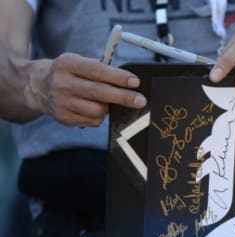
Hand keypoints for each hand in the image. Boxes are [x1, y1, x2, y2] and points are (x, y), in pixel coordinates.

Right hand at [24, 53, 146, 126]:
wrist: (38, 87)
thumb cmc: (68, 73)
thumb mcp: (79, 62)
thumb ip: (101, 69)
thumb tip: (128, 81)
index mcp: (68, 64)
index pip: (97, 71)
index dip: (118, 78)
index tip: (135, 82)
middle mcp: (63, 83)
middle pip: (99, 93)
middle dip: (123, 97)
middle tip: (140, 101)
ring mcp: (62, 102)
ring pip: (98, 110)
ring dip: (109, 108)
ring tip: (106, 102)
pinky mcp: (64, 118)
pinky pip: (93, 121)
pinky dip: (99, 116)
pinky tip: (93, 108)